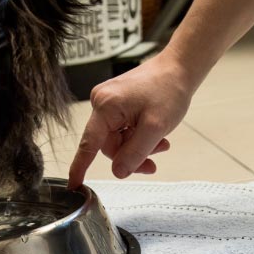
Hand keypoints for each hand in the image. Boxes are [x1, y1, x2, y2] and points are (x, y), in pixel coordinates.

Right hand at [67, 51, 194, 187]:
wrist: (180, 68)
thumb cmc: (169, 90)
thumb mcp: (155, 128)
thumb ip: (135, 153)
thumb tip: (119, 172)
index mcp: (105, 106)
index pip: (89, 144)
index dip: (80, 167)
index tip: (73, 185)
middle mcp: (101, 102)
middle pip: (109, 145)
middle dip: (131, 155)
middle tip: (153, 161)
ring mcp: (108, 102)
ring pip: (118, 140)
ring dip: (138, 147)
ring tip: (161, 144)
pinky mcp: (117, 102)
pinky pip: (123, 130)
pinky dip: (138, 136)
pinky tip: (155, 135)